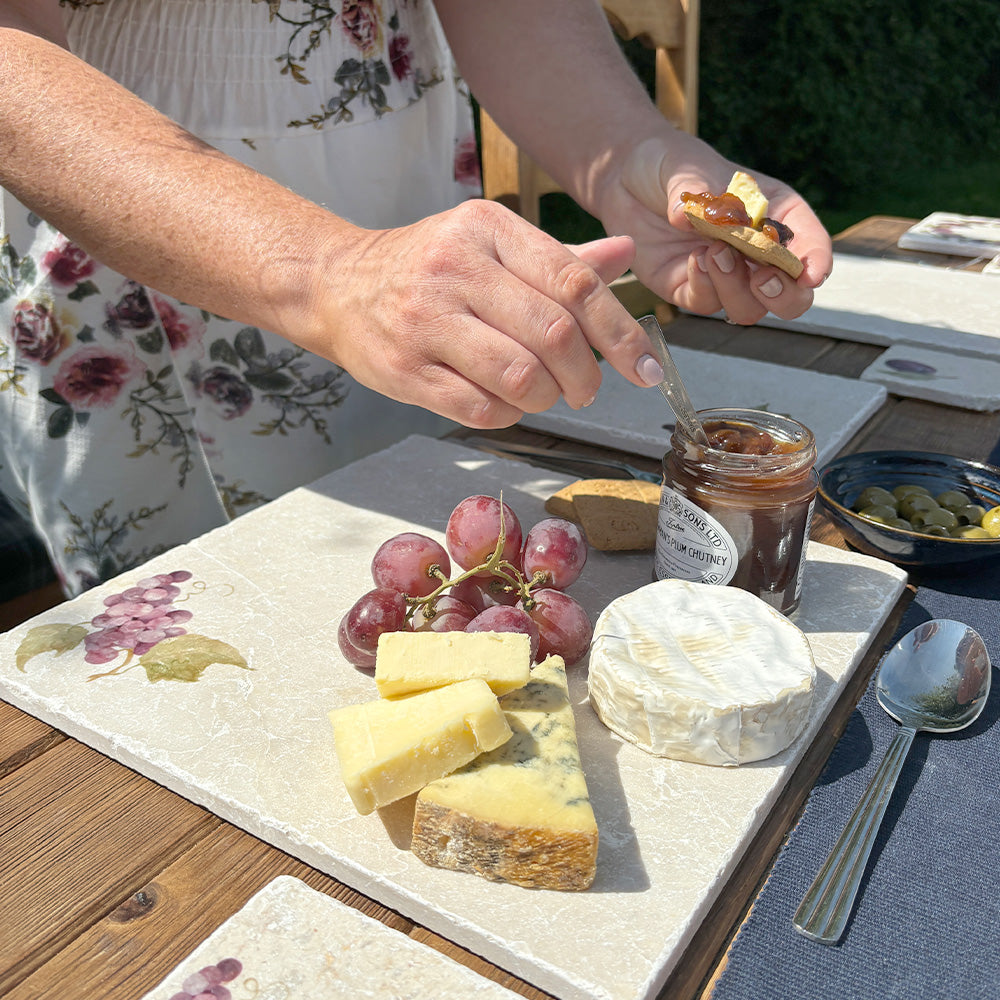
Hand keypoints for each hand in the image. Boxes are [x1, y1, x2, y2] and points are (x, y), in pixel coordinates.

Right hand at [303, 199, 662, 427]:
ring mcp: (425, 321)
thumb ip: (558, 258)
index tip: (647, 368)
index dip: (621, 332)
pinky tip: (503, 401)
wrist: (337, 285)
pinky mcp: (405, 370)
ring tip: (542, 394)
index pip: (575, 282)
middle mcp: (455, 268)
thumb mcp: (489, 244)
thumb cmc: (427, 265)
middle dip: (586, 376)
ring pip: (520, 377)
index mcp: (487, 228)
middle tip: (587, 389)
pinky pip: (480, 409)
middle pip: (554, 335)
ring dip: (547, 399)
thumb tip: (624, 255)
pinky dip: (508, 414)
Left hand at [600, 135, 833, 325]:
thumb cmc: (668, 163)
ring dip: (737, 290)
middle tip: (763, 277)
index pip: (809, 244)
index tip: (812, 275)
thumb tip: (687, 216)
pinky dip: (705, 289)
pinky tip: (694, 262)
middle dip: (784, 294)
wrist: (625, 177)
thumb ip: (693, 189)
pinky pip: (706, 304)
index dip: (817, 262)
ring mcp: (724, 276)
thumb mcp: (685, 164)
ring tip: (714, 253)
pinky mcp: (689, 288)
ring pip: (749, 309)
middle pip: (790, 295)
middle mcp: (755, 251)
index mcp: (775, 214)